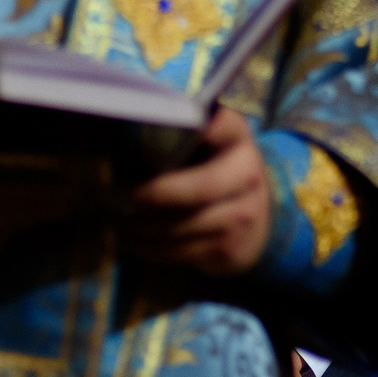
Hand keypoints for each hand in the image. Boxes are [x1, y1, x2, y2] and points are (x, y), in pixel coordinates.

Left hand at [123, 108, 271, 276]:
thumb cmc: (212, 174)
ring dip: (145, 227)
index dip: (207, 125)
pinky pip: (182, 251)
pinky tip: (135, 241)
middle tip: (129, 197)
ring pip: (185, 225)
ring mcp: (243, 214)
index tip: (188, 129)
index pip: (224, 125)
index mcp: (236, 139)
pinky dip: (151, 248)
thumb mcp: (207, 148)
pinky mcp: (230, 247)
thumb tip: (122, 144)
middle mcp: (247, 174)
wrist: (254, 221)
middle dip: (158, 194)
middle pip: (201, 188)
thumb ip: (179, 139)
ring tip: (124, 222)